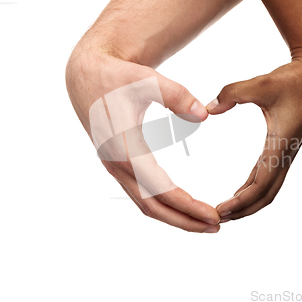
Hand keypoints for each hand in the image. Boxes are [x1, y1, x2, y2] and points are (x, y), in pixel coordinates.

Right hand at [66, 48, 220, 232]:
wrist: (85, 75)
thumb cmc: (117, 76)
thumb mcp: (146, 80)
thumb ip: (176, 95)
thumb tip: (204, 115)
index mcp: (124, 148)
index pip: (160, 189)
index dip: (187, 206)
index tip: (213, 216)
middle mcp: (117, 164)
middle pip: (153, 206)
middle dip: (185, 220)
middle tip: (217, 227)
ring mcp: (115, 166)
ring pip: (145, 203)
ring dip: (174, 216)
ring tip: (203, 222)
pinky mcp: (117, 164)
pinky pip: (140, 193)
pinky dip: (162, 205)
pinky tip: (180, 204)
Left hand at [206, 58, 301, 220]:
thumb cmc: (292, 79)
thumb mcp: (260, 84)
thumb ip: (231, 94)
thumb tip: (208, 109)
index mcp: (280, 145)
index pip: (260, 185)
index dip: (240, 202)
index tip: (219, 211)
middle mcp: (285, 154)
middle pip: (265, 195)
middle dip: (243, 210)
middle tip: (217, 219)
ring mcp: (286, 152)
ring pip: (268, 188)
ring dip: (248, 202)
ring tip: (226, 211)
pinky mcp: (284, 147)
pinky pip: (268, 175)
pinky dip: (253, 187)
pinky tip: (240, 191)